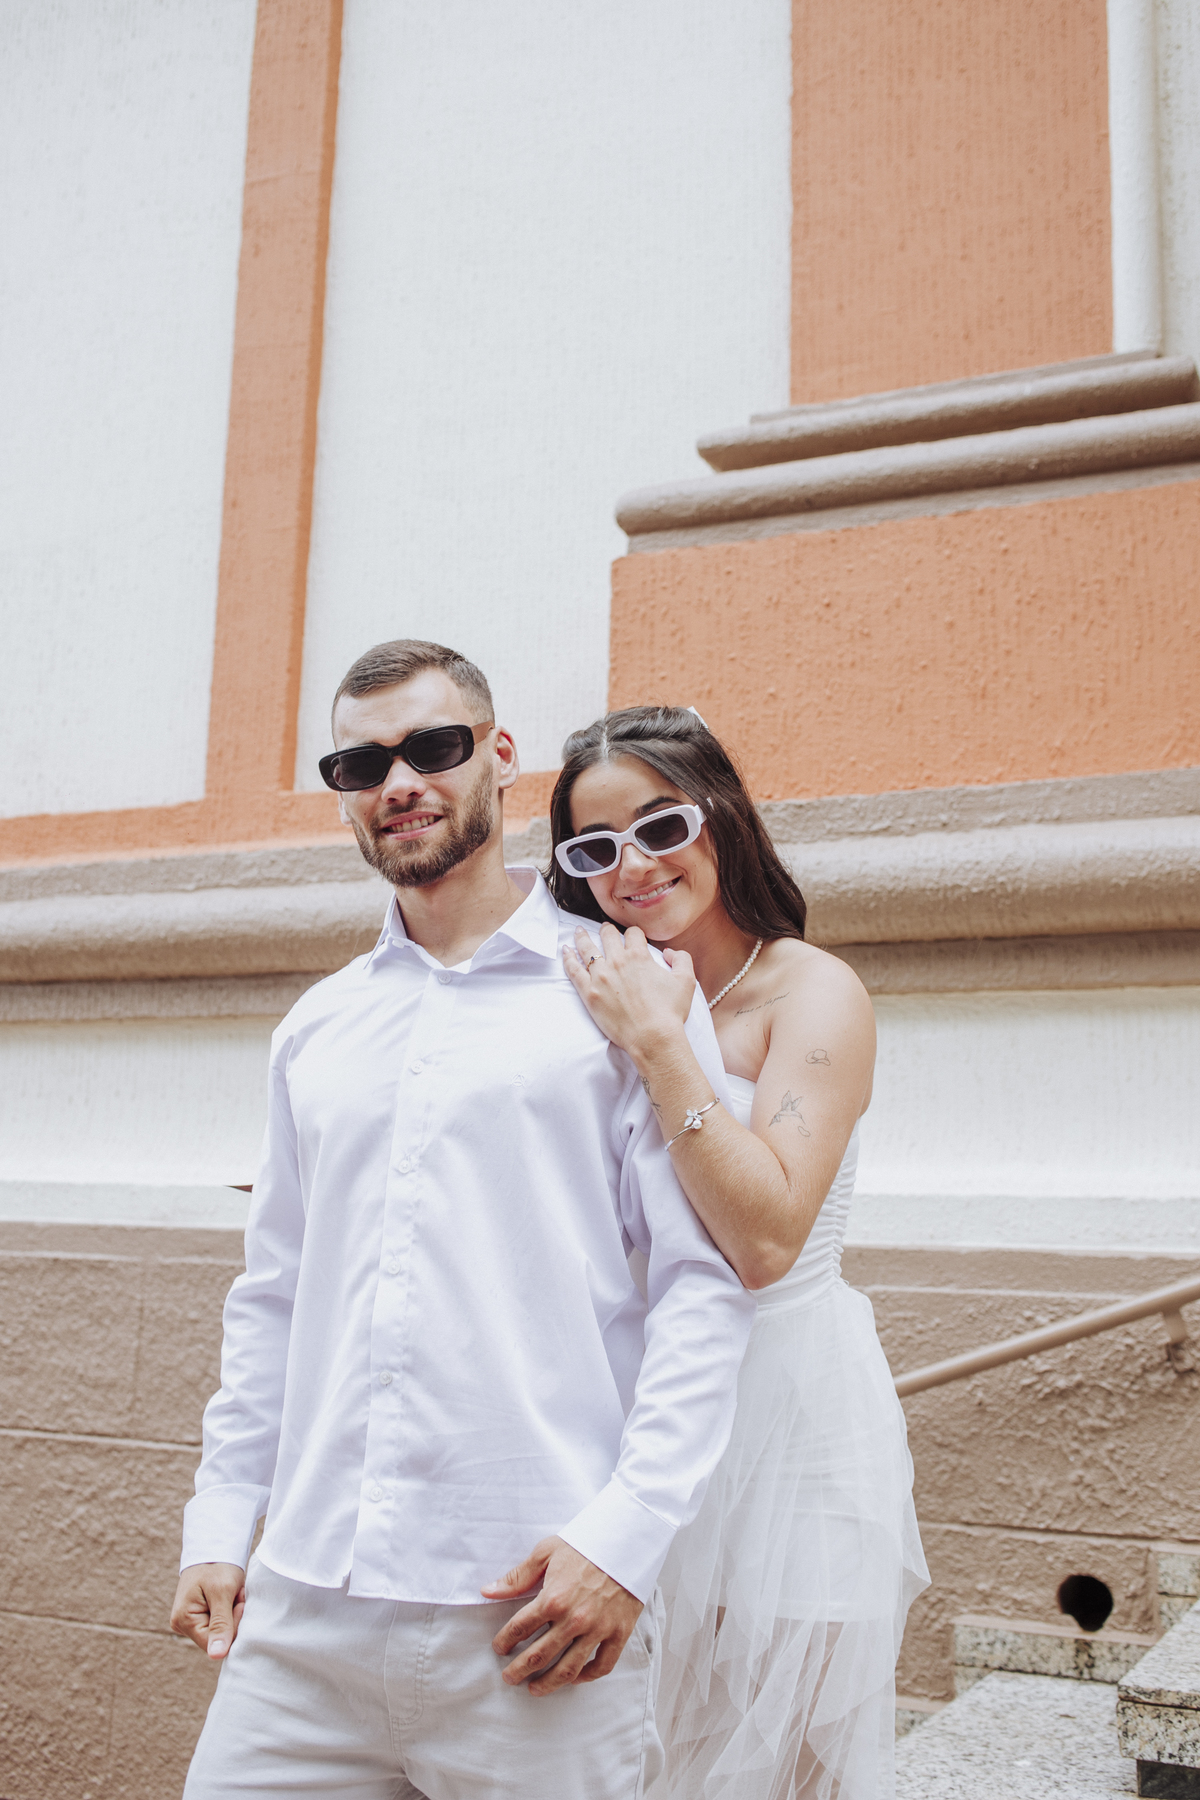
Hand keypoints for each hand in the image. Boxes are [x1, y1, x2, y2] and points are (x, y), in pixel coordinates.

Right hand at [170, 1562, 245, 1659]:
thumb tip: (216, 1656)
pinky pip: (221, 1623)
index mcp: (183, 1621)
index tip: (238, 1601)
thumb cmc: (216, 1565)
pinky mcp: (199, 1617)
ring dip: (233, 1612)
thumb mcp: (222, 1592)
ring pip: (222, 1631)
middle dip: (233, 1617)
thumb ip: (220, 1624)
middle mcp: (182, 1626)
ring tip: (232, 1592)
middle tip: (236, 1594)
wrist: (213, 1546)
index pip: (215, 1644)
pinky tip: (230, 1596)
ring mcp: (190, 1622)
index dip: (232, 1625)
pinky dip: (230, 1610)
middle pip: (218, 1638)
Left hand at [481, 1537, 642, 1694]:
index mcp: (553, 1598)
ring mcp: (598, 1629)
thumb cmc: (584, 1544)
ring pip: (569, 1669)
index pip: (520, 1629)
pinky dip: (587, 1677)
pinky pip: (602, 1666)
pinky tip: (574, 1678)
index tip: (498, 1648)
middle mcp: (574, 1619)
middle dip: (519, 1670)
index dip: (504, 1641)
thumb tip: (488, 1591)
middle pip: (539, 1656)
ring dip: (548, 1683)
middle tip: (508, 1677)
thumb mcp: (546, 1552)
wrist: (627, 1540)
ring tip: (534, 1689)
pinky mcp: (619, 1633)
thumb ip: (517, 1576)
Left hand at [563, 922, 693, 1058]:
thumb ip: (682, 959)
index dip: (634, 934)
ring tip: (578, 931)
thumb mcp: (686, 981)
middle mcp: (618, 961)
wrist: (652, 1037)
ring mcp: (601, 976)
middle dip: (606, 930)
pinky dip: (568, 957)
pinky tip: (565, 950)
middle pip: (607, 935)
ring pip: (587, 948)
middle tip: (604, 930)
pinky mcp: (589, 992)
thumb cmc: (670, 1012)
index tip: (632, 937)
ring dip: (582, 937)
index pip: (633, 933)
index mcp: (639, 956)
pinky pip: (574, 970)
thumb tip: (669, 952)